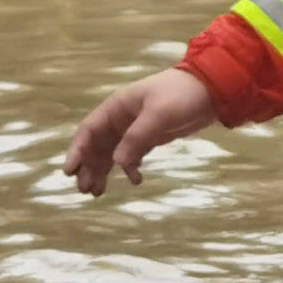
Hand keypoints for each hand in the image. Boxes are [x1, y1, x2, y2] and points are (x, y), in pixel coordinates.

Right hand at [64, 67, 218, 194]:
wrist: (213, 90)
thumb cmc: (182, 95)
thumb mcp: (158, 114)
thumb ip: (137, 138)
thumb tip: (117, 162)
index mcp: (116, 107)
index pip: (88, 130)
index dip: (77, 151)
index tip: (69, 171)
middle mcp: (121, 118)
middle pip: (97, 145)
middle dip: (89, 167)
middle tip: (85, 190)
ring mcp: (135, 128)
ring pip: (113, 152)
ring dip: (105, 171)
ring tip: (98, 192)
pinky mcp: (151, 136)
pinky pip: (133, 155)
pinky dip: (131, 168)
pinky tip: (136, 180)